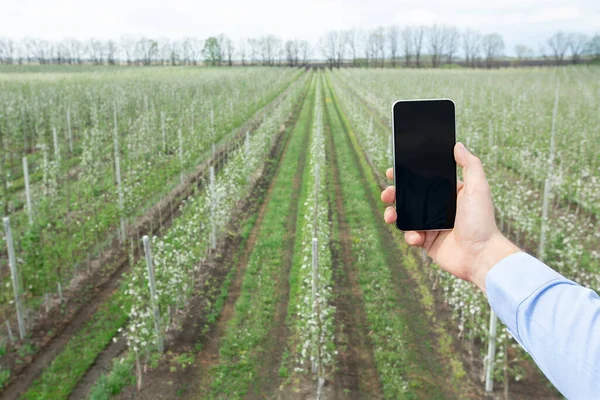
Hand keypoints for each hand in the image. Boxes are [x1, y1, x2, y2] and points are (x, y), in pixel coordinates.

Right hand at [381, 142, 519, 292]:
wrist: (480, 255)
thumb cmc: (482, 222)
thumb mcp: (478, 188)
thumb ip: (470, 165)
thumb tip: (458, 145)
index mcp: (448, 194)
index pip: (423, 181)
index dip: (406, 176)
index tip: (392, 171)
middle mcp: (438, 208)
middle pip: (409, 197)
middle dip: (393, 194)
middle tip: (387, 194)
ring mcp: (431, 225)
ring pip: (405, 216)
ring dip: (393, 214)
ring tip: (391, 215)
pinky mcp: (427, 242)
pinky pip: (410, 235)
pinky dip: (408, 235)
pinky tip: (416, 237)